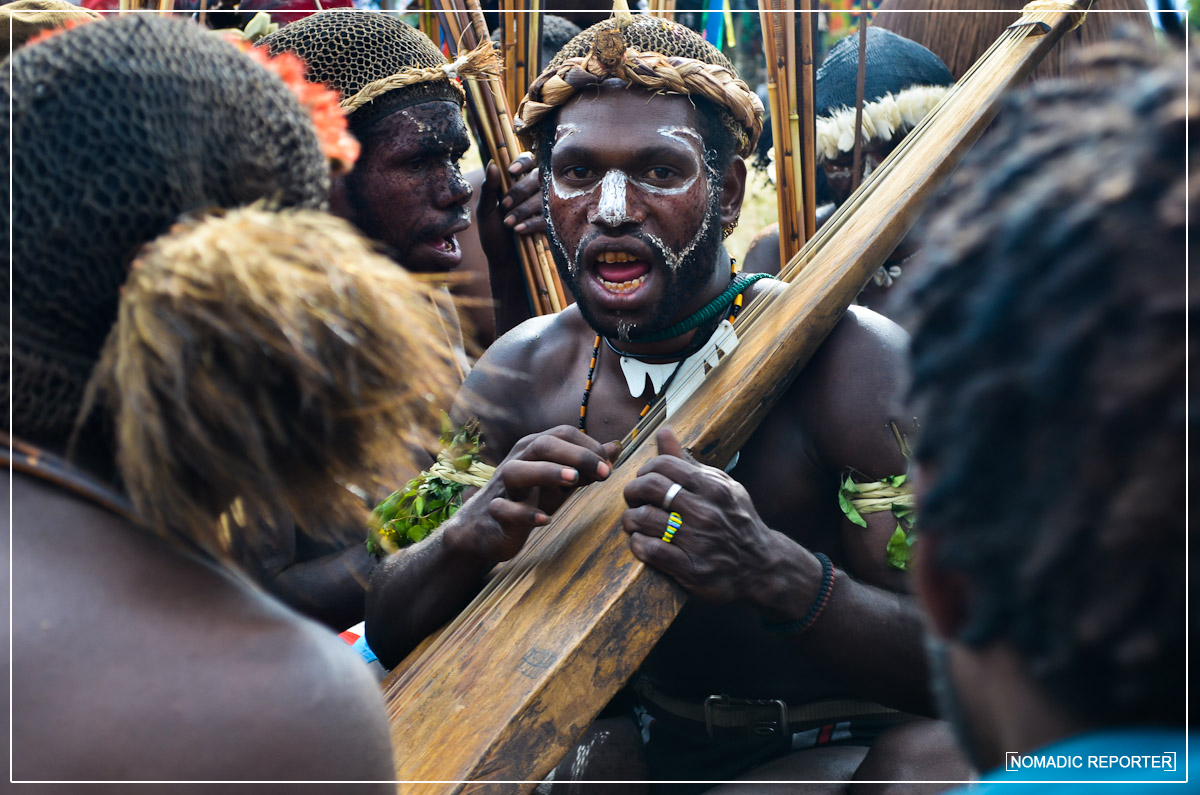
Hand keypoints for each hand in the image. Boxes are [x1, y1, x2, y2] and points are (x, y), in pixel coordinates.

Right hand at [448, 426, 619, 563]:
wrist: (487, 527)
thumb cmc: (528, 497)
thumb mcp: (562, 480)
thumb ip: (586, 464)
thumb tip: (616, 446)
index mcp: (534, 448)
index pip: (564, 434)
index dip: (589, 447)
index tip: (610, 465)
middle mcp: (517, 460)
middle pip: (543, 445)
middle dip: (577, 456)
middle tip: (604, 472)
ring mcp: (503, 486)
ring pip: (517, 471)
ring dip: (547, 472)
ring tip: (573, 480)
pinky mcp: (495, 512)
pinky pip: (505, 510)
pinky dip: (525, 514)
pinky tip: (545, 520)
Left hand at [477, 154, 544, 259]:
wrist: (504, 264)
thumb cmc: (494, 235)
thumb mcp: (486, 212)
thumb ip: (489, 189)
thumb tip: (492, 164)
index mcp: (519, 183)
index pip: (528, 161)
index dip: (522, 163)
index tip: (511, 172)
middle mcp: (536, 192)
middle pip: (537, 177)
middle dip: (520, 190)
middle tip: (505, 204)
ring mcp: (547, 208)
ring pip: (543, 196)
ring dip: (524, 208)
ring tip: (508, 223)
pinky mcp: (554, 225)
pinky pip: (548, 217)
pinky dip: (532, 222)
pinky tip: (519, 230)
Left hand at [621, 428, 781, 604]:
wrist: (762, 565)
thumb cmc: (735, 519)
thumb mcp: (720, 486)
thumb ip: (687, 461)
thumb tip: (663, 431)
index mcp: (712, 487)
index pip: (663, 465)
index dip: (645, 470)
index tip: (644, 479)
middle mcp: (705, 512)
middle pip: (650, 488)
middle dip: (632, 490)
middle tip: (632, 498)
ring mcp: (698, 541)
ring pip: (645, 519)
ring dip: (631, 518)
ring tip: (633, 520)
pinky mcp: (691, 568)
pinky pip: (651, 550)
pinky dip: (638, 544)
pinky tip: (640, 541)